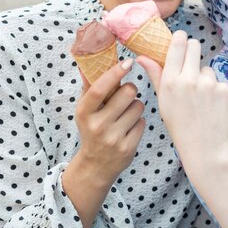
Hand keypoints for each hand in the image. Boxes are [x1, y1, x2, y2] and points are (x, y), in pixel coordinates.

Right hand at [62, 59, 144, 227]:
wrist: (95, 165)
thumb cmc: (92, 128)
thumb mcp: (85, 109)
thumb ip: (89, 86)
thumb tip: (85, 63)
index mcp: (84, 112)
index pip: (100, 89)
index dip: (115, 73)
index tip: (128, 62)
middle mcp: (97, 125)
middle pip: (128, 93)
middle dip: (131, 90)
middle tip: (126, 95)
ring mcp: (112, 138)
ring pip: (139, 106)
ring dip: (136, 106)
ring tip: (126, 114)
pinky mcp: (127, 148)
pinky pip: (143, 122)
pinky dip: (139, 122)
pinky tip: (129, 128)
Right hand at [139, 33, 227, 227]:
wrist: (205, 149)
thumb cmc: (180, 125)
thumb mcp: (163, 101)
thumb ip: (156, 75)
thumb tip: (141, 57)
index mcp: (171, 81)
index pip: (178, 45)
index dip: (180, 38)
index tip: (181, 37)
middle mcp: (189, 79)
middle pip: (195, 46)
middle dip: (193, 50)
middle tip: (191, 64)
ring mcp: (209, 84)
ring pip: (207, 68)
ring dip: (204, 78)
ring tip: (201, 100)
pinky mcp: (225, 89)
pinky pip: (219, 82)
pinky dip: (216, 91)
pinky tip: (212, 106)